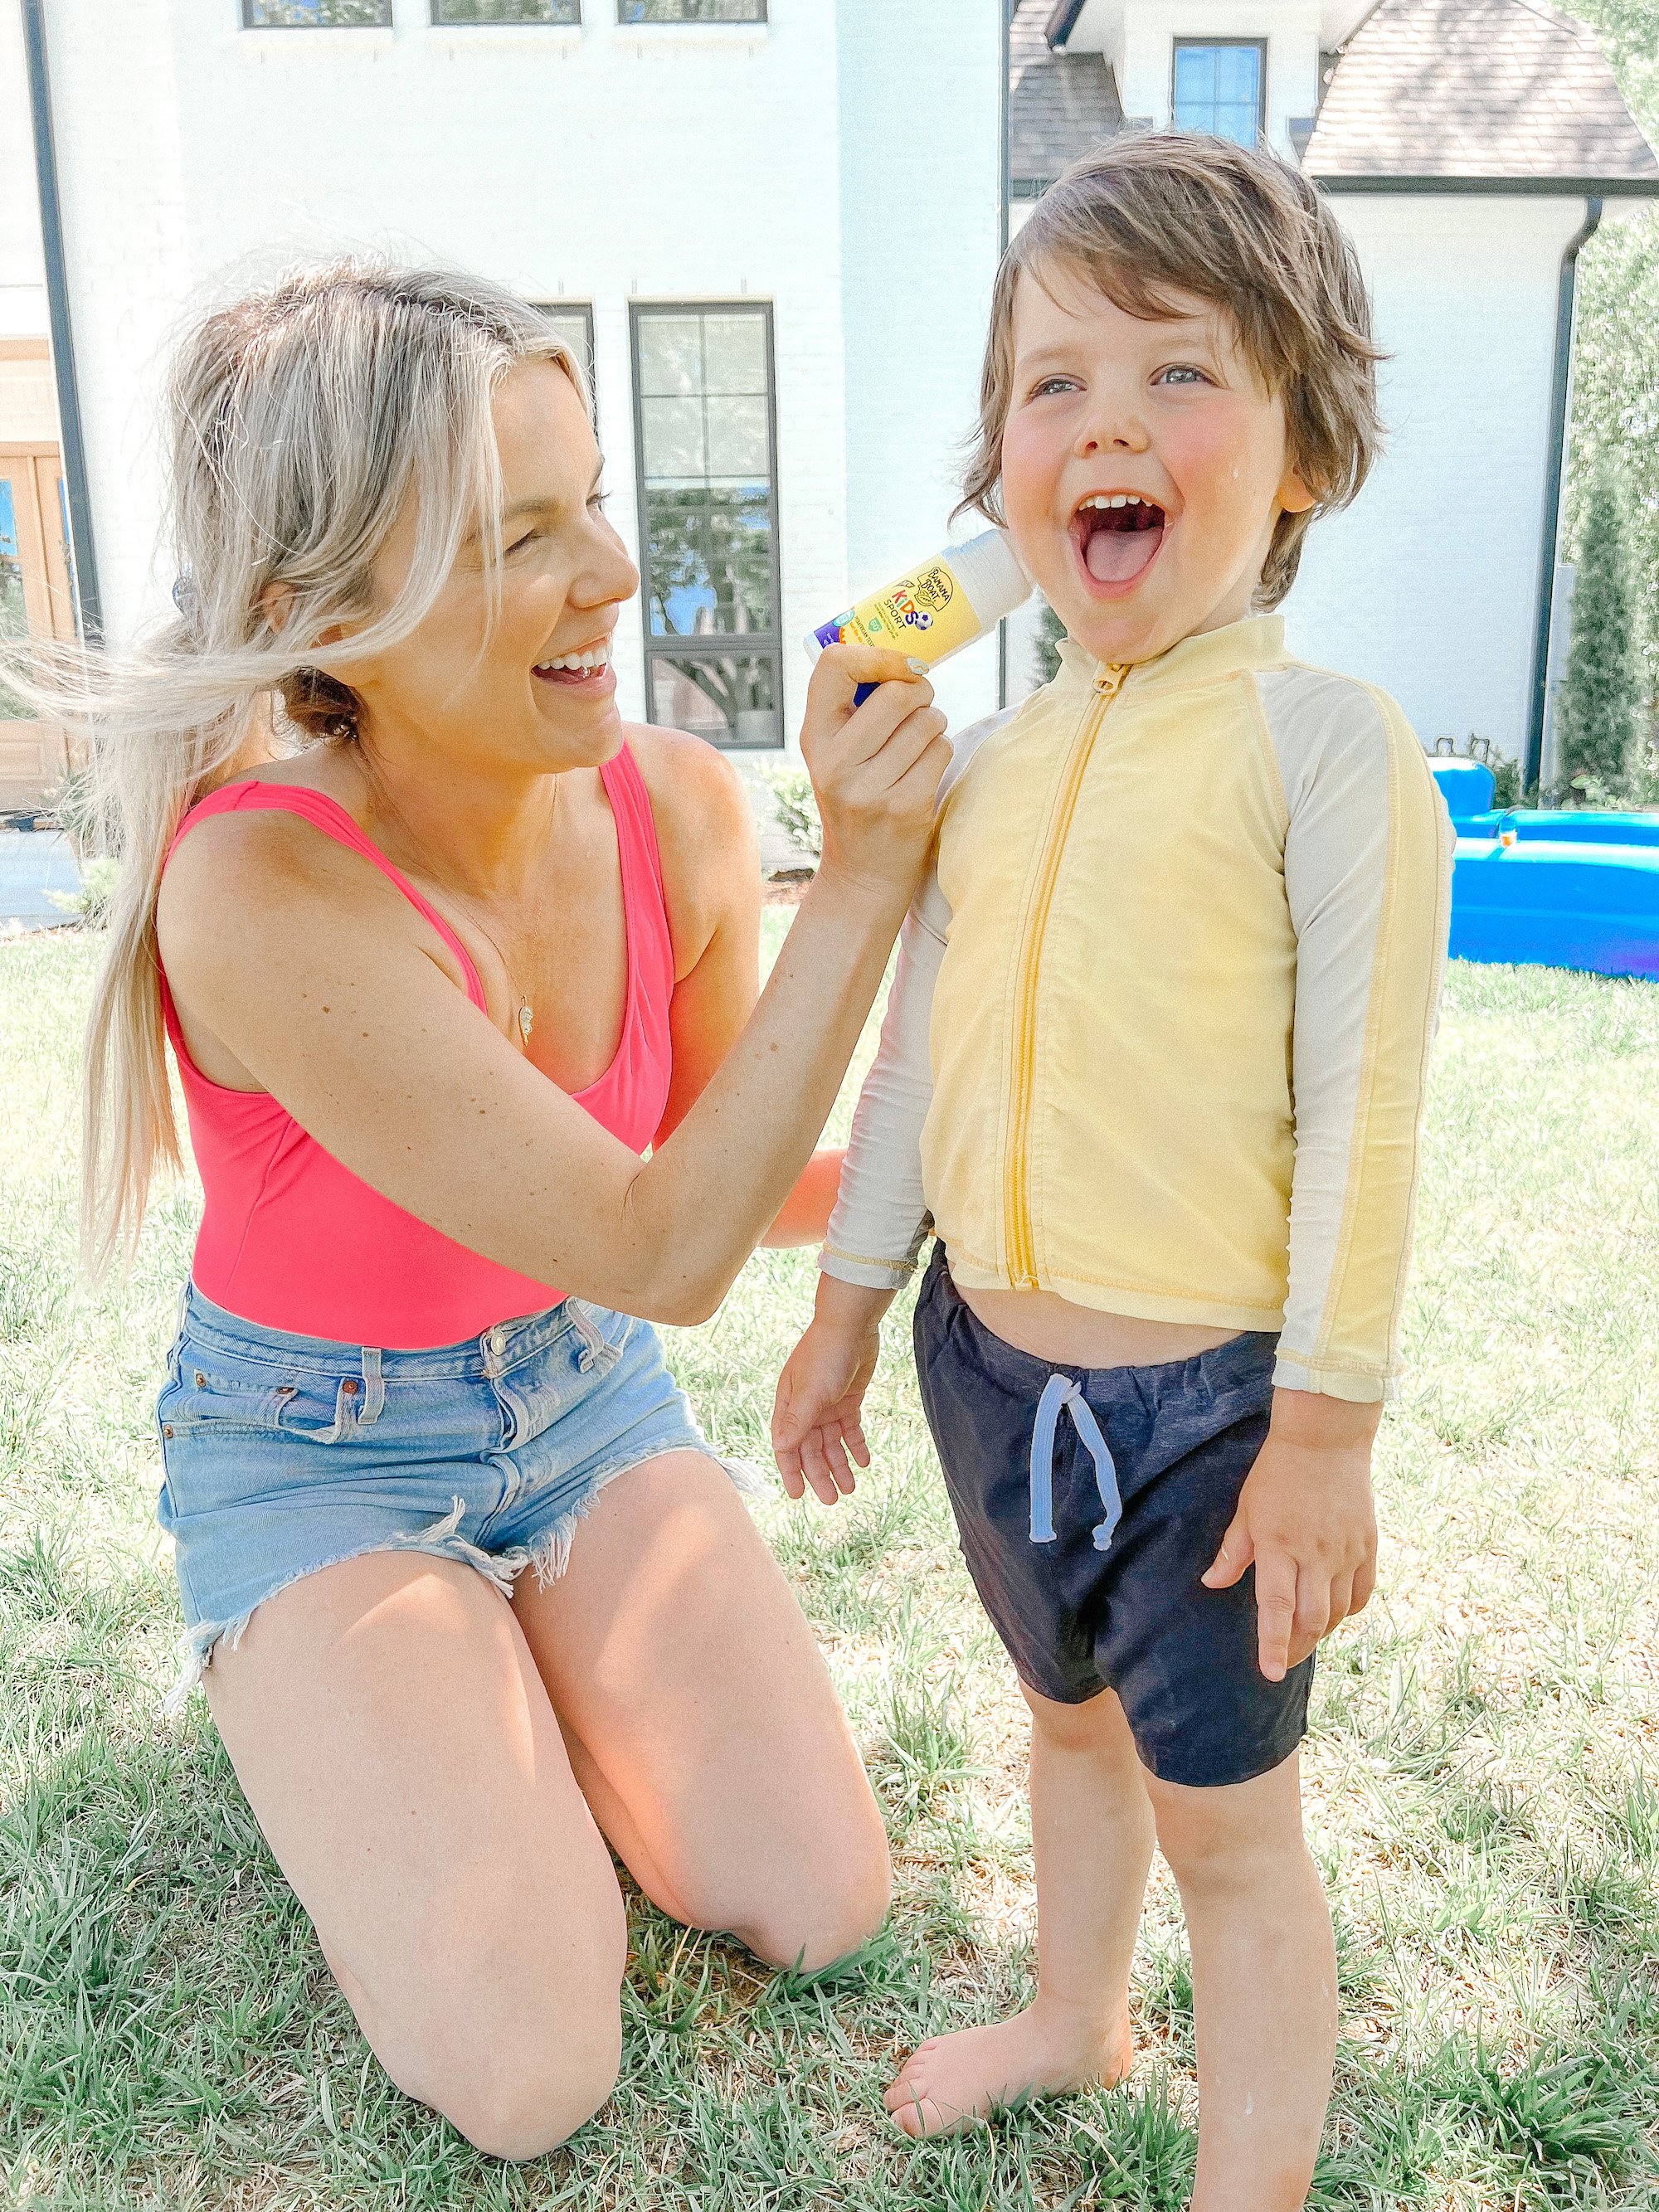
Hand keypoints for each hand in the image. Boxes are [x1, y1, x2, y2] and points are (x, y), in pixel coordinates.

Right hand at [772, 1312, 883, 1504]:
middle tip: (833, 1499)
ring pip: (832, 1444)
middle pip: (811, 1450)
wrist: (851, 1325)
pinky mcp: (848, 1400)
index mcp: (789, 1407)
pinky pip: (850, 1429)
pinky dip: (856, 1445)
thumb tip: (780, 1447)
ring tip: (850, 1488)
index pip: (787, 1446)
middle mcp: (806, 1409)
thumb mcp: (811, 1391)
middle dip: (820, 1475)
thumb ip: (797, 1420)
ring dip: (839, 1465)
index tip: (798, 1496)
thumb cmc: (825, 1355)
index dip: (791, 1471)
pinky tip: (864, 1461)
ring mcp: (827, 1405)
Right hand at [800, 646, 949, 906]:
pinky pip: (941, 752)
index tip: (898, 668)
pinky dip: (941, 754)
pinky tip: (923, 772)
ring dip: (934, 727)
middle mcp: (834, 763)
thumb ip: (854, 706)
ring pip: (927, 722)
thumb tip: (906, 653)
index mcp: (814, 738)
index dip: (877, 655)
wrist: (862, 873)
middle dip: (920, 693)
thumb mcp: (836, 753)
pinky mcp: (904, 809)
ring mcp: (868, 789)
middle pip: (896, 693)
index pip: (834, 665)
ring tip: (917, 747)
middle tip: (918, 708)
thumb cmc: (859, 797)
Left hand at [1201, 1389, 1379, 1682]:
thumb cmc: (1278, 1473)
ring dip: (1320, 1631)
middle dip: (1297, 1647)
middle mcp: (1316, 1554)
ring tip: (1304, 1636)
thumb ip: (1233, 1551)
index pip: (1277, 1608)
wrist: (1326, 1439)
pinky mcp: (1368, 1546)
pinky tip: (1334, 1613)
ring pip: (1339, 1611)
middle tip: (1284, 1660)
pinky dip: (1348, 1611)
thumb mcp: (1247, 1509)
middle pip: (1312, 1619)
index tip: (1270, 1673)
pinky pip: (1362, 1593)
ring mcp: (1346, 1552)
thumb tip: (1212, 1584)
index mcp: (1279, 1545)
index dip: (1273, 1644)